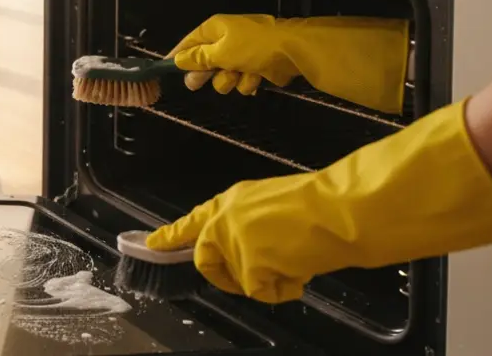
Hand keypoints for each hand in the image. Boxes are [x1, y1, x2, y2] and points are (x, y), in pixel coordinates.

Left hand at [145, 100, 491, 304]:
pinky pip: (260, 292)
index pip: (194, 220)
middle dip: (228, 275)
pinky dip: (283, 288)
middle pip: (206, 259)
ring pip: (237, 279)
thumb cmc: (322, 205)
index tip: (150, 242)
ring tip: (293, 256)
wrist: (340, 210)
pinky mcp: (247, 262)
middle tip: (262, 273)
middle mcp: (226, 217)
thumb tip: (247, 252)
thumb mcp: (275, 207)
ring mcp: (233, 240)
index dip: (171, 235)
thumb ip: (250, 226)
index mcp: (234, 199)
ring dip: (265, 279)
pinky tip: (300, 265)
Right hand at [168, 14, 410, 113]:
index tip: (168, 68)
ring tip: (239, 76)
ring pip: (225, 74)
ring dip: (230, 79)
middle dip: (206, 73)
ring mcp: (244, 52)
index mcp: (216, 28)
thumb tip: (179, 60)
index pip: (190, 41)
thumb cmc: (252, 47)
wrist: (292, 51)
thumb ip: (198, 58)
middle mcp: (228, 38)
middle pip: (206, 59)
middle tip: (196, 85)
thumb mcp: (220, 53)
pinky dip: (248, 81)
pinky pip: (243, 78)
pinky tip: (256, 79)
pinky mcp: (258, 66)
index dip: (179, 55)